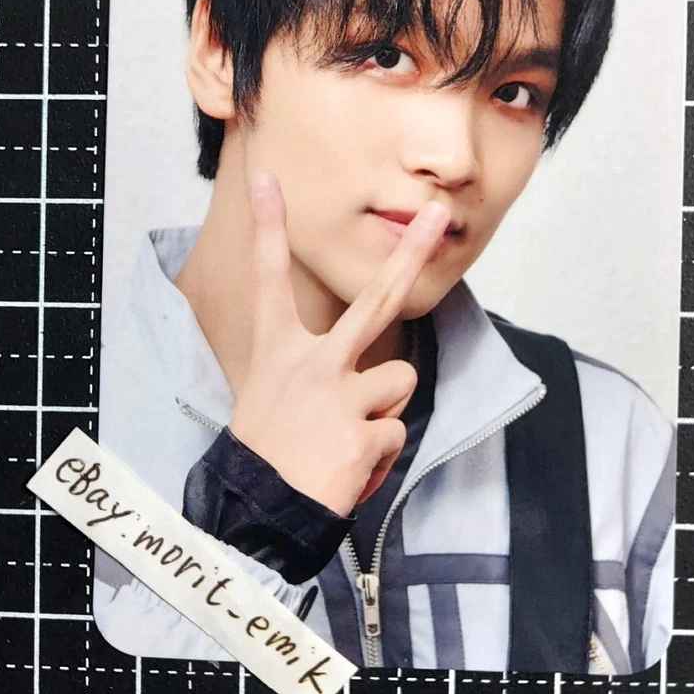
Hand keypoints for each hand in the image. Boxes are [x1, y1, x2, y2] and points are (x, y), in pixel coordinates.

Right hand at [228, 172, 449, 516]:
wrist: (257, 515)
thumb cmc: (263, 453)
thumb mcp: (271, 397)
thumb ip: (316, 373)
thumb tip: (370, 379)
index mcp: (278, 350)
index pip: (270, 278)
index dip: (269, 227)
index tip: (268, 179)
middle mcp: (312, 362)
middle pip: (375, 299)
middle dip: (409, 254)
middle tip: (436, 216)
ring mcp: (341, 395)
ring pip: (399, 380)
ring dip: (381, 407)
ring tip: (345, 436)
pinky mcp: (366, 432)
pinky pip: (395, 430)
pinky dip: (379, 451)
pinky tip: (349, 465)